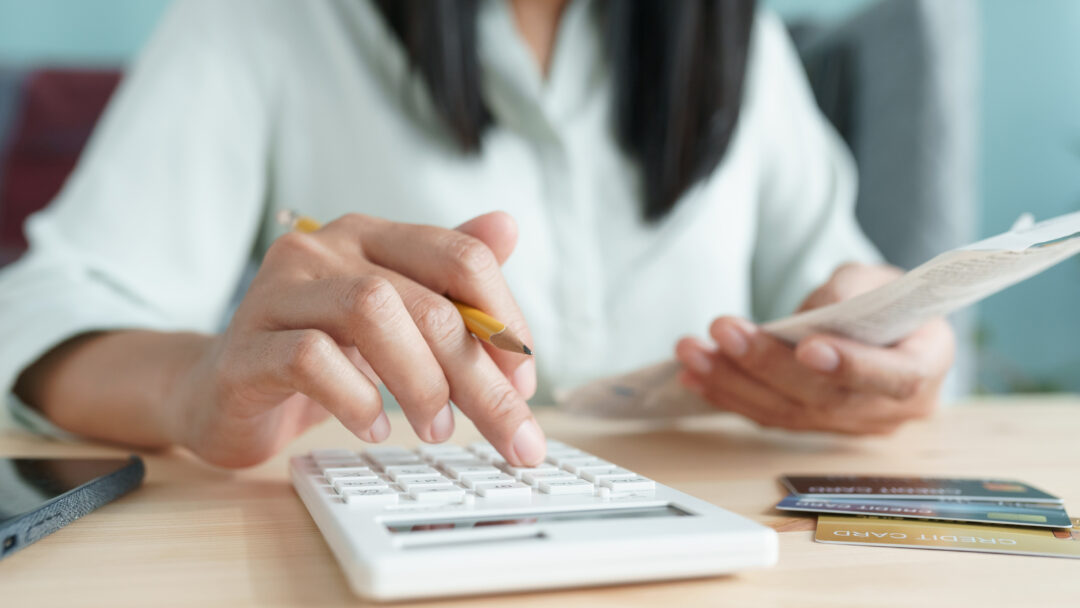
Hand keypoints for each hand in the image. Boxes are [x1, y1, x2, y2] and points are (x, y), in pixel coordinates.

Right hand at [164, 212, 543, 466]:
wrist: (221, 392)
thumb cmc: (318, 354)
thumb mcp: (393, 317)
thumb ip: (448, 278)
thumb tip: (509, 226)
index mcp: (370, 237)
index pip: (461, 257)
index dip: (505, 319)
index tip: (524, 382)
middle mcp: (323, 250)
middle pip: (427, 301)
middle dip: (480, 376)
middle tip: (510, 432)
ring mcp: (278, 292)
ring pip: (371, 311)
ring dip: (421, 381)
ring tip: (437, 429)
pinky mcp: (246, 346)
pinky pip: (311, 358)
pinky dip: (356, 398)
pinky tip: (373, 426)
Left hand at [674, 263, 954, 433]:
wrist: (882, 324)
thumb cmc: (884, 298)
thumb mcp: (877, 278)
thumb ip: (849, 293)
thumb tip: (809, 317)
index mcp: (927, 366)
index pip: (895, 378)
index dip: (851, 366)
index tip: (808, 347)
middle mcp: (892, 409)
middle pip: (825, 398)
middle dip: (767, 365)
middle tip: (724, 332)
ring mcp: (851, 424)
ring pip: (788, 413)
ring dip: (733, 382)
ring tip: (693, 351)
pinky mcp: (814, 426)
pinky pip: (769, 416)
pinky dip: (728, 394)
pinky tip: (694, 373)